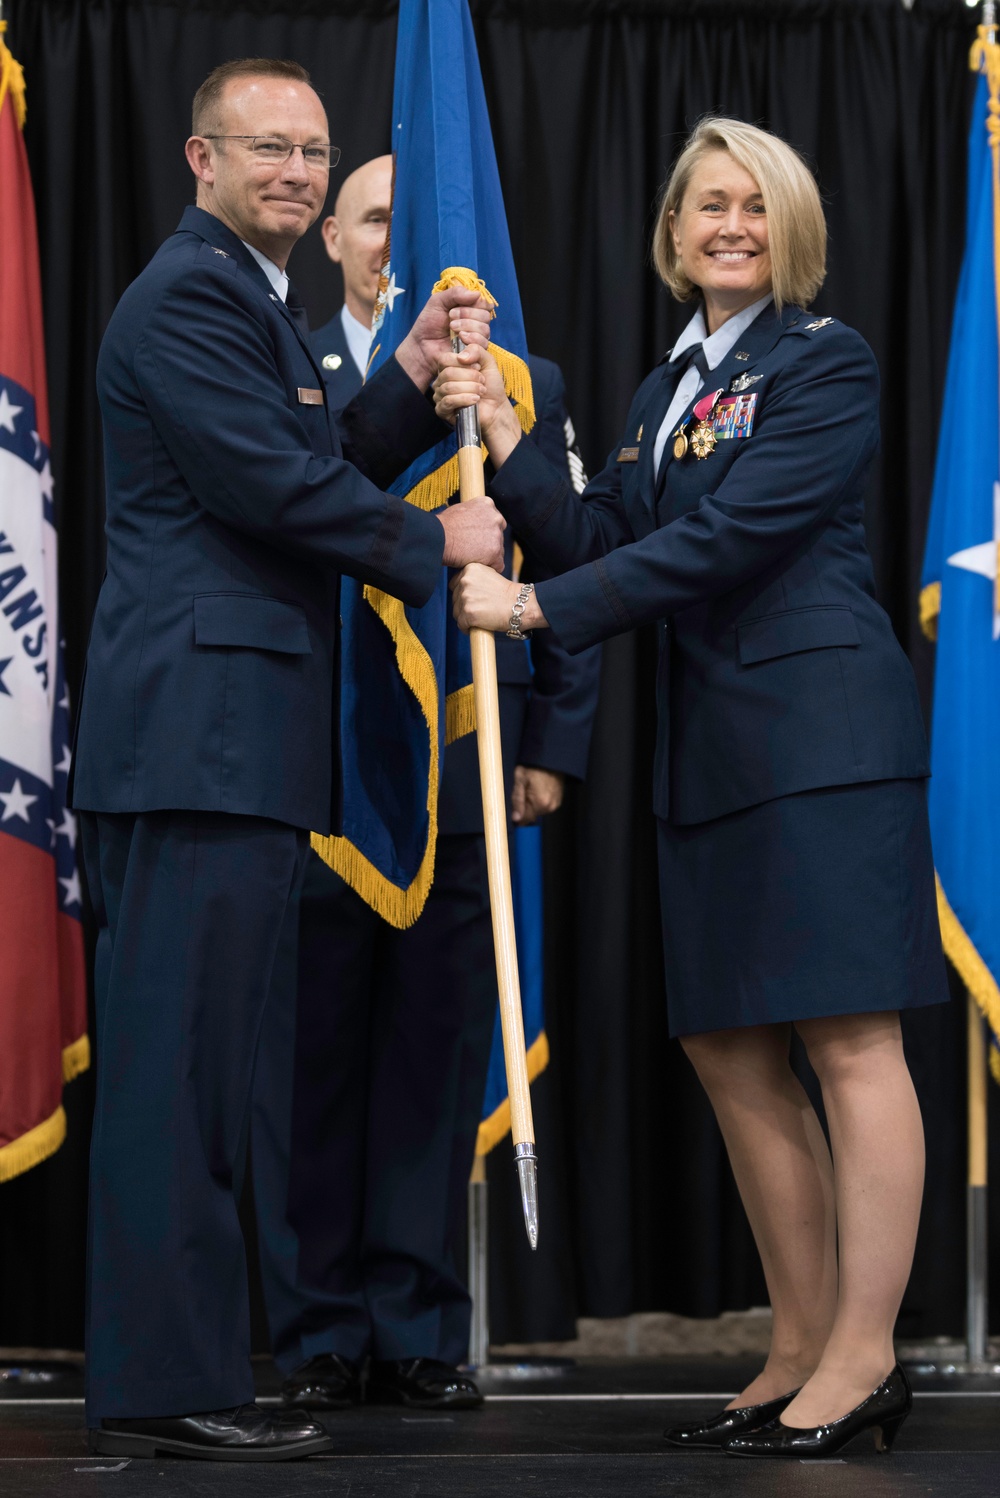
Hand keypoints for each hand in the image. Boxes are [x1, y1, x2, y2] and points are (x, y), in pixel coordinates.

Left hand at [395, 288, 492, 390]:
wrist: (421, 346)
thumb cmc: (428, 324)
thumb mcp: (438, 301)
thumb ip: (455, 293)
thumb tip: (477, 293)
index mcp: (470, 309)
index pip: (484, 303)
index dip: (474, 303)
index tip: (455, 306)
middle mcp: (477, 324)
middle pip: (485, 316)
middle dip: (467, 314)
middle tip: (450, 318)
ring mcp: (477, 339)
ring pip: (485, 330)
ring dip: (468, 326)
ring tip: (452, 329)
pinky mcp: (475, 353)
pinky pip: (482, 345)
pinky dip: (471, 339)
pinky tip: (459, 339)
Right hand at [433, 350, 522, 465]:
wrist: (496, 408)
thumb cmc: (490, 386)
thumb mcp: (487, 362)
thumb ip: (476, 350)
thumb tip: (461, 356)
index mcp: (448, 367)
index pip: (444, 359)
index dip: (463, 361)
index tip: (478, 367)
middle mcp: (441, 380)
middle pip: (448, 373)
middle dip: (470, 376)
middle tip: (482, 381)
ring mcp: (440, 396)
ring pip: (449, 387)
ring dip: (470, 388)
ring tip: (481, 391)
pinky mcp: (442, 410)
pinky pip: (448, 401)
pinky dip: (464, 399)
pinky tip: (475, 400)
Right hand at [438, 499, 505, 571]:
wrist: (438, 538)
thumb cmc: (443, 526)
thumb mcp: (460, 509)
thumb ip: (473, 514)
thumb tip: (474, 521)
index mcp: (487, 504)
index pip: (494, 519)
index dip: (485, 530)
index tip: (476, 536)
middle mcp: (496, 518)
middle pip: (498, 534)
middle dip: (489, 542)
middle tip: (474, 549)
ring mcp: (496, 536)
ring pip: (499, 550)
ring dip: (488, 555)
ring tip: (472, 557)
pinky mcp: (495, 552)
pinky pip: (498, 565)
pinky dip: (489, 567)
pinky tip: (478, 565)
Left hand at [450, 563, 547, 631]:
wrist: (521, 605)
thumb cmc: (507, 594)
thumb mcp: (489, 576)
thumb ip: (474, 579)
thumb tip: (460, 588)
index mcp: (470, 569)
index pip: (455, 584)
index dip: (462, 594)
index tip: (473, 600)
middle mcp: (465, 581)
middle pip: (455, 599)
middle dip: (464, 606)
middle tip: (479, 610)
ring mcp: (465, 597)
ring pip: (457, 612)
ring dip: (465, 617)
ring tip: (480, 618)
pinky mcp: (468, 613)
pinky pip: (461, 624)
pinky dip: (467, 628)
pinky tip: (477, 626)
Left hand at [511, 766, 564, 824]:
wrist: (550, 759)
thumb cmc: (534, 767)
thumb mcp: (520, 781)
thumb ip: (517, 801)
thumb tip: (516, 819)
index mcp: (539, 803)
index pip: (524, 820)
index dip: (517, 813)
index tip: (516, 803)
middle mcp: (549, 807)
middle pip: (531, 816)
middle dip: (525, 806)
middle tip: (524, 790)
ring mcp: (555, 804)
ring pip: (538, 811)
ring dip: (533, 804)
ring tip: (532, 788)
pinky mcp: (558, 801)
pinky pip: (545, 806)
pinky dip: (540, 801)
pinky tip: (539, 789)